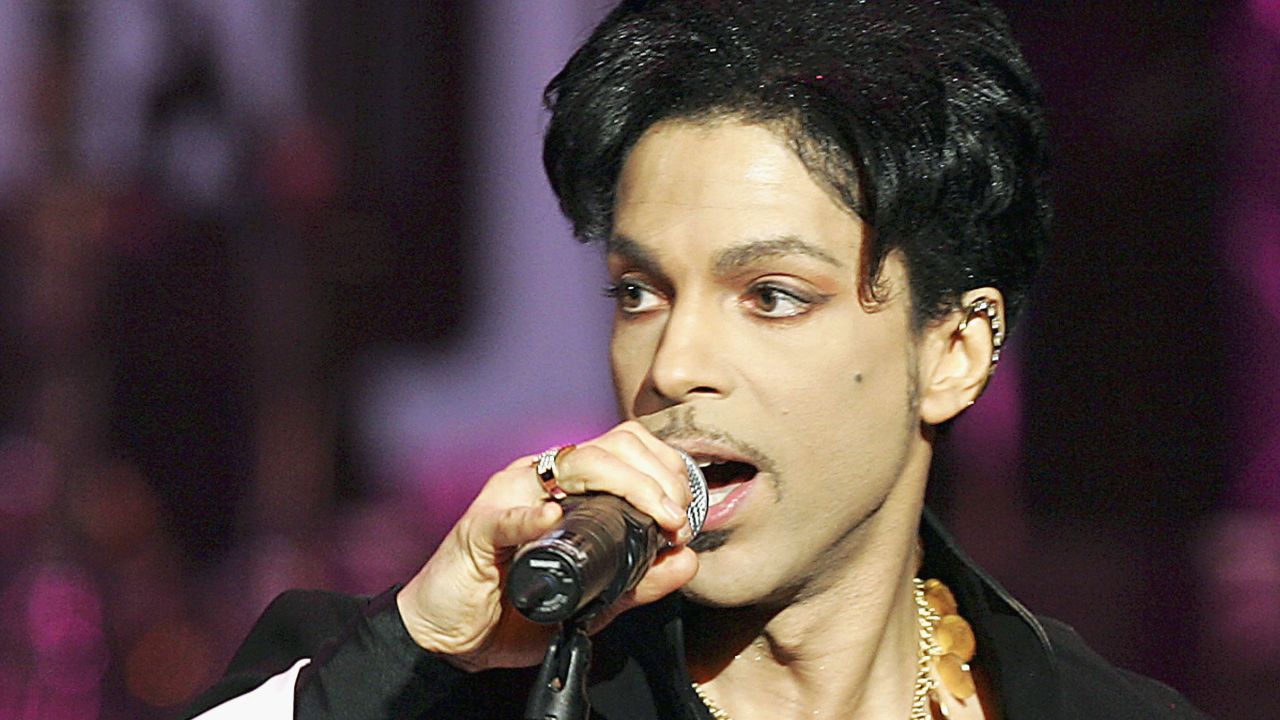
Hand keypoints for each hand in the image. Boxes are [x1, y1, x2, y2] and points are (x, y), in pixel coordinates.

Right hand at [395, 421, 699, 670]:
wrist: (453, 637)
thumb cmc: (518, 609)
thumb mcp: (595, 597)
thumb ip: (640, 580)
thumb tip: (688, 558)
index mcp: (570, 487)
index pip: (628, 448)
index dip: (667, 472)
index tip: (686, 516)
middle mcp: (543, 480)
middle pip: (611, 445)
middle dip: (658, 476)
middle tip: (676, 521)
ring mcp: (510, 497)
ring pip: (574, 463)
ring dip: (628, 486)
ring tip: (654, 520)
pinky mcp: (478, 528)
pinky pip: (509, 515)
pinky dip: (534, 516)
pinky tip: (554, 520)